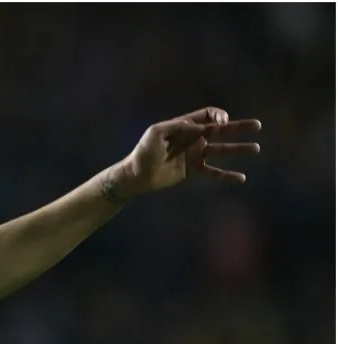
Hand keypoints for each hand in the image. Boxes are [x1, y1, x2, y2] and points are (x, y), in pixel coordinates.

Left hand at [115, 107, 261, 199]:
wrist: (137, 176)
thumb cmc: (143, 152)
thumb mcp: (156, 133)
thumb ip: (178, 127)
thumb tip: (201, 128)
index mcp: (184, 126)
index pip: (208, 115)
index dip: (219, 115)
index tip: (223, 122)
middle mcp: (192, 138)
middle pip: (220, 130)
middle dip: (238, 126)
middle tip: (257, 125)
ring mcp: (194, 154)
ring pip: (222, 149)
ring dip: (239, 149)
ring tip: (256, 148)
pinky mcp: (193, 170)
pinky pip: (214, 171)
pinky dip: (227, 175)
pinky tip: (241, 178)